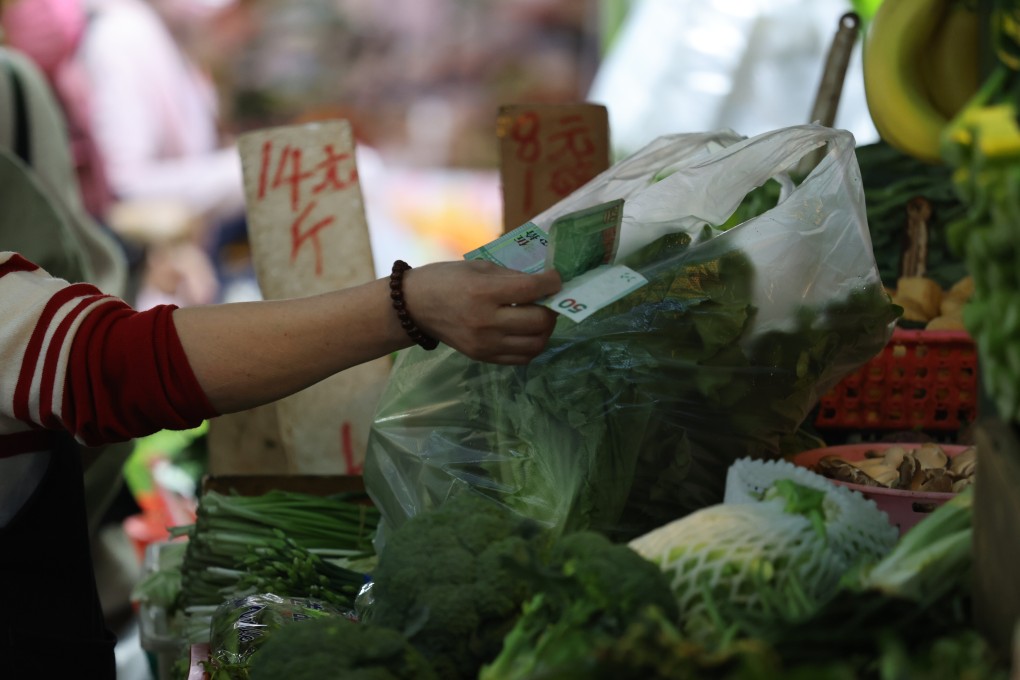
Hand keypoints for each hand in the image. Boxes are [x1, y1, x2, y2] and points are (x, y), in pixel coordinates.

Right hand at [403, 260, 561, 363]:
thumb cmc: (447, 279)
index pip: (531, 289)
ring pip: (536, 344)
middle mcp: (486, 321)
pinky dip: (532, 346)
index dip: (552, 282)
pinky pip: (522, 358)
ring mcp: (485, 343)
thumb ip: (512, 276)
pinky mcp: (483, 357)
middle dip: (552, 308)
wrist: (415, 307)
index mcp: (483, 292)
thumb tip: (545, 282)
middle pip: (539, 321)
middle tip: (548, 300)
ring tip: (539, 317)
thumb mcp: (479, 267)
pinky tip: (527, 332)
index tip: (555, 278)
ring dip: (545, 330)